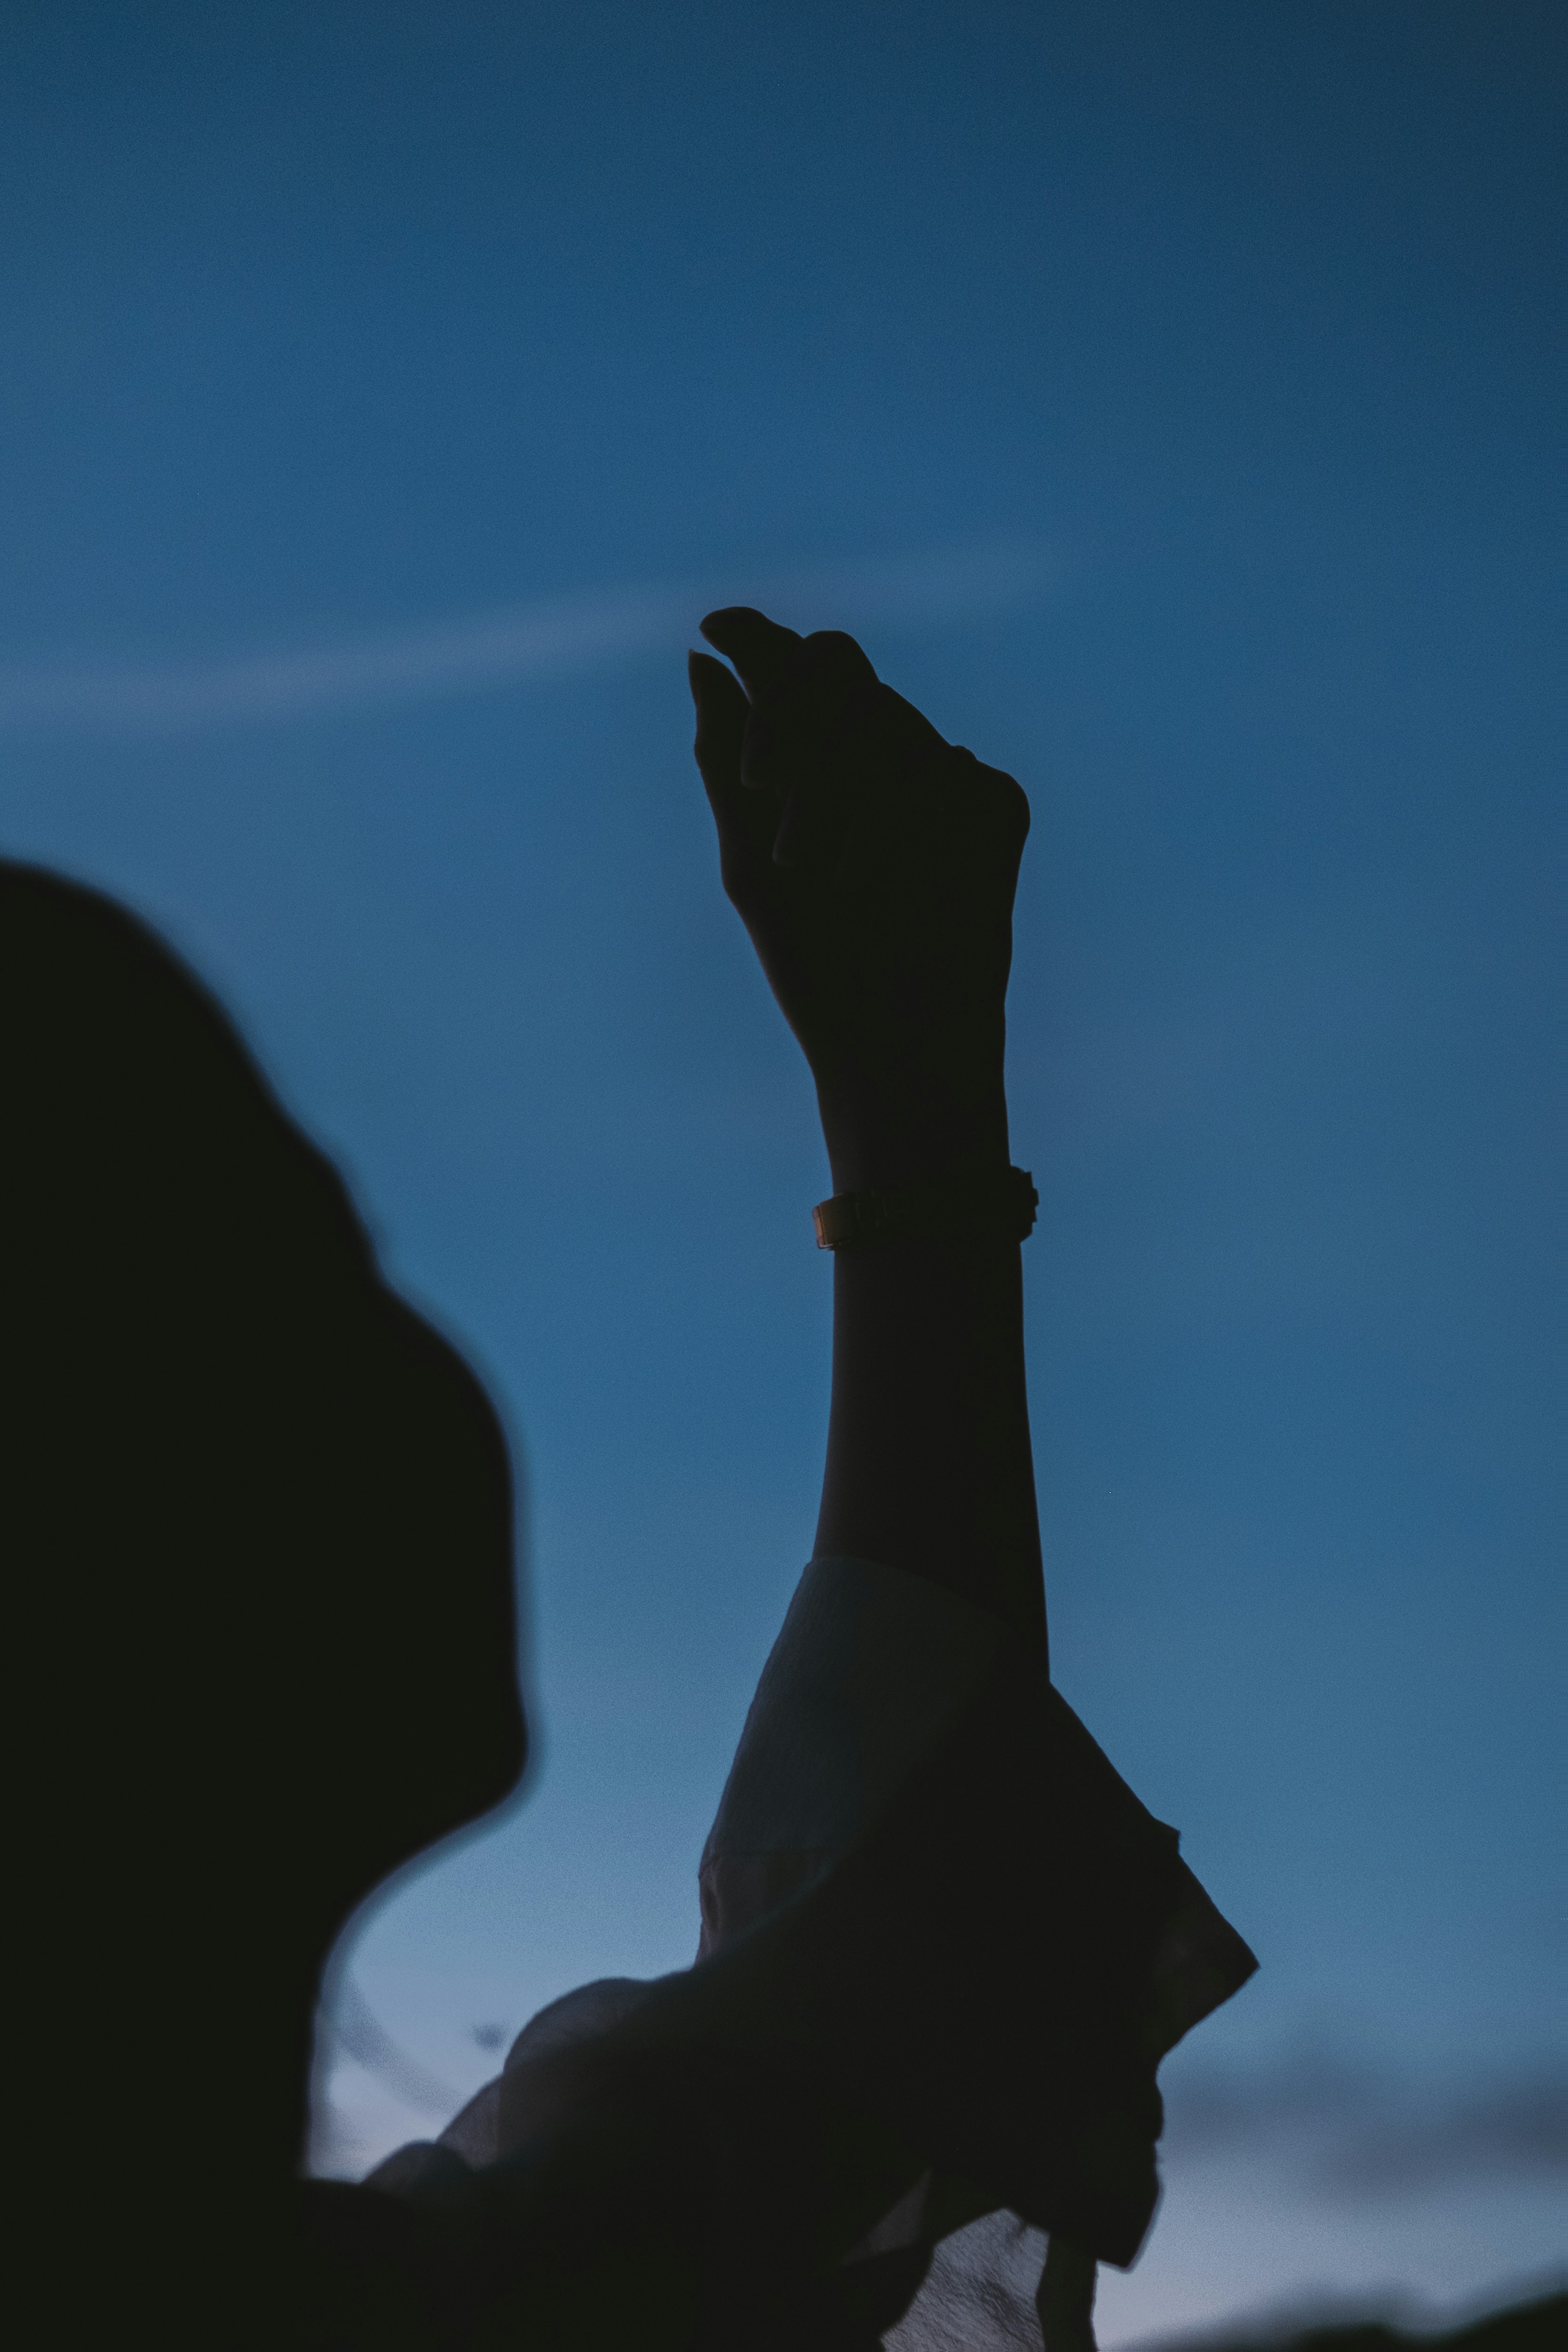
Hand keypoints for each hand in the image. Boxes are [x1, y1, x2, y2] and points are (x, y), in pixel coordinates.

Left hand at [689, 608, 1029, 1191]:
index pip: (796, 671)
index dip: (760, 637)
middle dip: (791, 717)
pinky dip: (898, 819)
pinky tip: (882, 881)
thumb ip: (726, 760)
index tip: (717, 625)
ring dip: (833, 789)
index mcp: (825, 771)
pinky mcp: (996, 806)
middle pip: (840, 671)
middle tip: (763, 785)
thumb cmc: (816, 966)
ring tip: (811, 868)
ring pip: (886, 719)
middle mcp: (886, 762)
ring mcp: (946, 779)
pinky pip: (946, 765)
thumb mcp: (748, 861)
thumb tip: (702, 658)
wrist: (892, 1040)